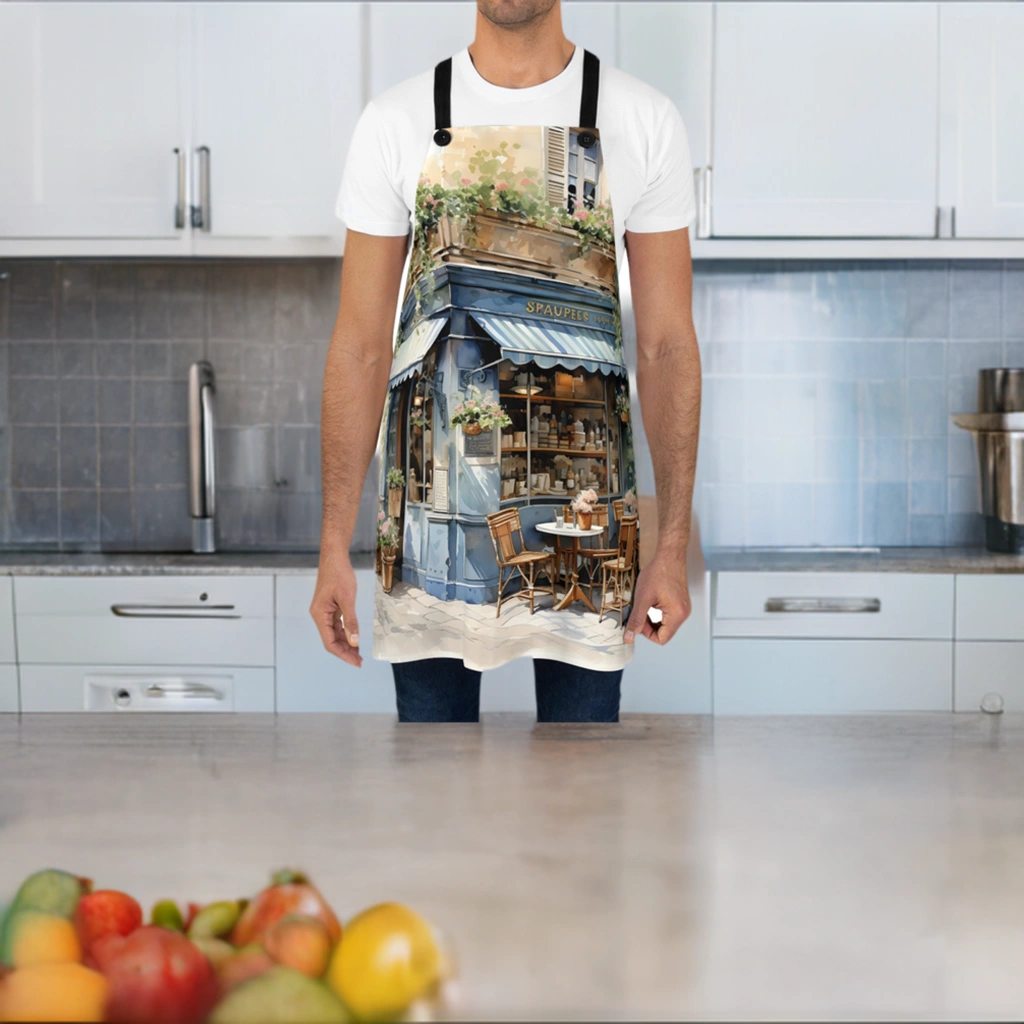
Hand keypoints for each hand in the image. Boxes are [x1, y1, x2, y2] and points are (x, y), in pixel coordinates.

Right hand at [310, 547, 361, 666]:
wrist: (335, 557)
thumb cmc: (339, 574)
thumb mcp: (347, 599)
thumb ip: (351, 621)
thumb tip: (354, 640)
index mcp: (320, 615)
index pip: (329, 642)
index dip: (342, 654)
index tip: (355, 662)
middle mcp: (320, 615)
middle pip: (331, 640)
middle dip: (345, 651)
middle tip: (360, 661)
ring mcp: (325, 612)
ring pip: (334, 634)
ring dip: (346, 644)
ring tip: (359, 654)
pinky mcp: (331, 607)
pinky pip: (337, 625)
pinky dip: (346, 633)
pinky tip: (355, 639)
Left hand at [623, 544, 690, 645]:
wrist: (669, 555)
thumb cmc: (660, 572)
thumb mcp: (643, 598)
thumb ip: (636, 619)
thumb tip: (630, 636)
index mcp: (677, 615)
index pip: (662, 639)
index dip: (646, 633)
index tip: (638, 622)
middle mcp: (683, 613)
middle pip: (664, 632)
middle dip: (649, 625)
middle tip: (640, 611)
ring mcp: (683, 608)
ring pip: (665, 624)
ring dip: (652, 618)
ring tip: (646, 603)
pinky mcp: (680, 602)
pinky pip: (667, 615)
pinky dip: (657, 611)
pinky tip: (651, 600)